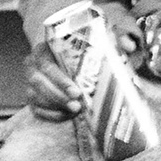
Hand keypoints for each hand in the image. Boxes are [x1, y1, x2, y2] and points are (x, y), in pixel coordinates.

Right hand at [25, 6, 142, 120]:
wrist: (72, 64)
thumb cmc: (83, 54)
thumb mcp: (95, 45)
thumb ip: (112, 44)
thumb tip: (129, 47)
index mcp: (44, 49)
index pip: (46, 64)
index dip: (59, 80)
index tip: (76, 92)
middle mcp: (33, 65)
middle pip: (38, 82)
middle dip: (57, 95)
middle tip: (77, 104)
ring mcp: (31, 83)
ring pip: (35, 97)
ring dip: (56, 106)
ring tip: (75, 111)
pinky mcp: (33, 99)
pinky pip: (37, 110)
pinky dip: (52, 115)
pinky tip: (67, 116)